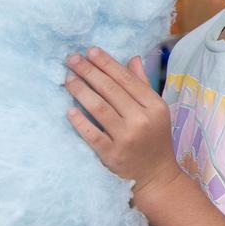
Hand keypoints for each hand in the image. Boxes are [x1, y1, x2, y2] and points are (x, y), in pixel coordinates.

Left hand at [65, 48, 179, 203]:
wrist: (156, 174)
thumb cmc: (154, 137)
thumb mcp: (156, 110)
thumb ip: (142, 84)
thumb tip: (133, 58)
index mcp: (154, 106)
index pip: (126, 79)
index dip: (107, 63)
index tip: (90, 51)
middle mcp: (142, 120)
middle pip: (110, 90)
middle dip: (89, 71)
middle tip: (72, 59)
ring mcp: (126, 138)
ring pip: (99, 108)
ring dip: (81, 90)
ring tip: (68, 79)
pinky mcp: (112, 155)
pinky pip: (92, 134)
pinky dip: (80, 121)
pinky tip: (69, 110)